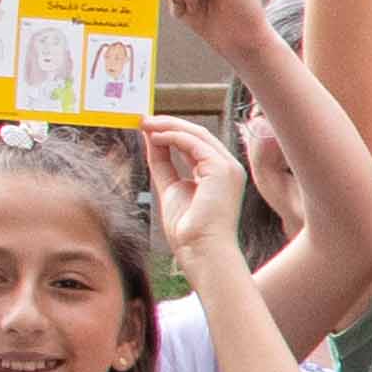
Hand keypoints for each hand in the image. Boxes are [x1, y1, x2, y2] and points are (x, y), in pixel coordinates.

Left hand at [142, 115, 251, 267]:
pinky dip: (172, 137)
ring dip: (168, 126)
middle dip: (169, 124)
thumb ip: (163, 164)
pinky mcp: (222, 169)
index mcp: (219, 174)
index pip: (196, 143)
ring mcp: (228, 168)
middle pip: (198, 134)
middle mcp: (228, 168)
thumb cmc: (190, 231)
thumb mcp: (171, 188)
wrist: (202, 252)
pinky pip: (194, 143)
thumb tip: (151, 140)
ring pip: (197, 134)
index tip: (149, 128)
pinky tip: (154, 137)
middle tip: (144, 120)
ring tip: (145, 124)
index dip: (172, 132)